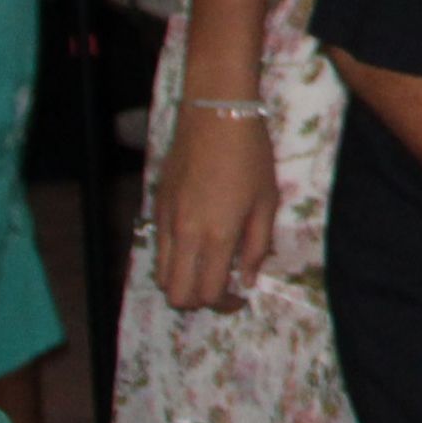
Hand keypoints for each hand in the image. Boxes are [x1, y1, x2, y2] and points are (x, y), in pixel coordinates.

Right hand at [152, 94, 283, 311]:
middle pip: (176, 295)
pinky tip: (193, 244)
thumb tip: (247, 280)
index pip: (209, 293)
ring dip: (181, 282)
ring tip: (206, 268)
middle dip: (198, 302)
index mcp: (217, 236)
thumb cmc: (251, 157)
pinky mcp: (154, 207)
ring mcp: (164, 221)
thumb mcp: (267, 202)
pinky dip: (172, 259)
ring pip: (160, 275)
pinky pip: (156, 248)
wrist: (215, 117)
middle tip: (221, 289)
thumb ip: (257, 246)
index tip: (240, 297)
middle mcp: (184, 235)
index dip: (225, 305)